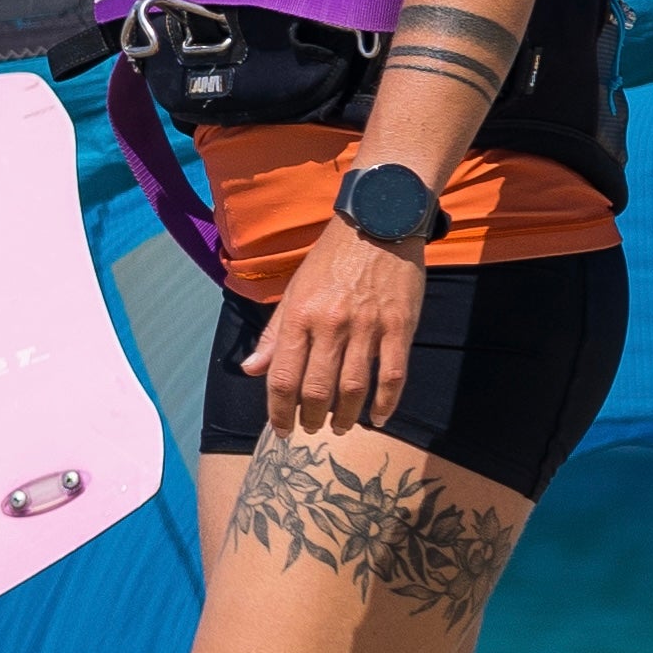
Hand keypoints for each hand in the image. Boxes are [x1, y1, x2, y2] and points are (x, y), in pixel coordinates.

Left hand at [241, 214, 428, 436]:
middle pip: (317, 388)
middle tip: (309, 429)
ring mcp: (368, 326)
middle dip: (310, 418)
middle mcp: (330, 323)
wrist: (378, 223)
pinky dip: (385, 403)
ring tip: (340, 426)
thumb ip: (275, 334)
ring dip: (345, 416)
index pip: (283, 375)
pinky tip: (377, 417)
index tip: (280, 428)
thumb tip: (251, 369)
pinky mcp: (400, 327)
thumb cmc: (331, 259)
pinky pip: (393, 375)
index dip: (279, 410)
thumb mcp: (294, 290)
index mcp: (300, 314)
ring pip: (353, 387)